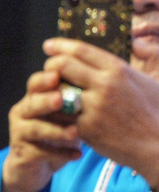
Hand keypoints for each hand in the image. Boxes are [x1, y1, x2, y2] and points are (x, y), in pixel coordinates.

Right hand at [0, 62, 82, 191]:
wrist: (25, 178)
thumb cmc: (47, 145)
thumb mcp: (58, 123)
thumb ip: (67, 108)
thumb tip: (89, 91)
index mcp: (30, 102)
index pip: (36, 84)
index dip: (46, 79)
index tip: (60, 76)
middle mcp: (20, 117)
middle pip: (29, 104)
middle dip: (46, 102)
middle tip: (62, 101)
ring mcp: (17, 139)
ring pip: (33, 130)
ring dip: (55, 133)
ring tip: (75, 138)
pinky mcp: (19, 159)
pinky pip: (39, 155)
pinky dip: (60, 157)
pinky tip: (75, 159)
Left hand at [43, 37, 158, 187]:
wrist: (155, 143)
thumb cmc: (153, 112)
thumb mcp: (143, 81)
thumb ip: (122, 70)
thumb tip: (104, 62)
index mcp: (118, 69)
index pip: (81, 50)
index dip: (61, 46)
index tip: (49, 46)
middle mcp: (103, 84)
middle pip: (62, 66)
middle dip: (50, 67)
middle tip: (47, 72)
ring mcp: (93, 107)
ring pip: (56, 91)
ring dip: (48, 91)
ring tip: (47, 92)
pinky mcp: (84, 128)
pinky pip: (59, 116)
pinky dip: (53, 112)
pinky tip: (51, 113)